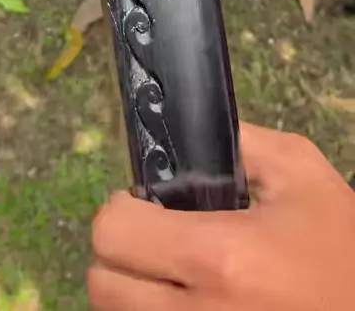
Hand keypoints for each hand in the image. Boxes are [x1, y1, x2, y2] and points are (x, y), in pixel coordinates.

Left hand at [88, 123, 354, 309]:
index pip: (113, 233)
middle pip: (102, 286)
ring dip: (134, 295)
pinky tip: (189, 303)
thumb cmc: (341, 248)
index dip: (123, 211)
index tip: (147, 207)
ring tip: (174, 278)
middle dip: (122, 256)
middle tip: (156, 243)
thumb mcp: (301, 174)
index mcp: (217, 256)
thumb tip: (192, 138)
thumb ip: (242, 143)